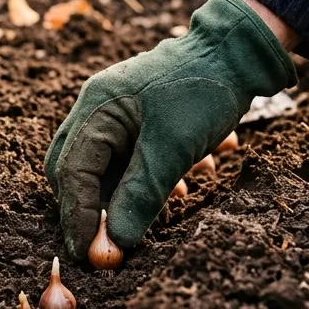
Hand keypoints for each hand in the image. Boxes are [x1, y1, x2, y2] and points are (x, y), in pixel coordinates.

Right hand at [44, 0, 296, 258]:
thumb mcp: (174, 147)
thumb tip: (114, 242)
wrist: (237, 53)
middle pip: (73, 171)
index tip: (87, 254)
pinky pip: (123, 161)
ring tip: (136, 228)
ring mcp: (114, 114)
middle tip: (104, 248)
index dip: (77, 217)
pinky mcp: (135, 122)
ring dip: (114, 201)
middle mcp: (96, 109)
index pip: (72, 171)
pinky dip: (135, 185)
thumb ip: (141, 194)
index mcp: (97, 107)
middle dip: (87, 212)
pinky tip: (168, 196)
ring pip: (99, 170)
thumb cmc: (203, 91)